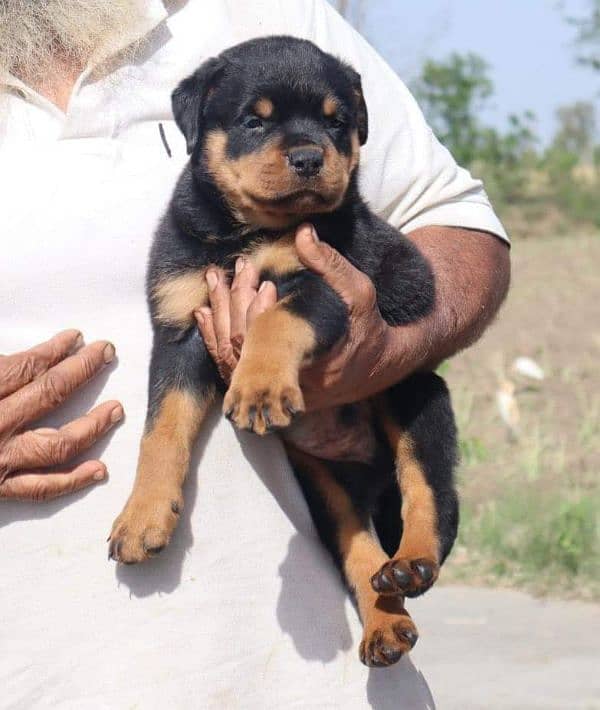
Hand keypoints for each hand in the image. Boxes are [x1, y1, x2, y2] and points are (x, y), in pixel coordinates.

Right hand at [0, 330, 122, 500]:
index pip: (25, 367)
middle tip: (107, 352)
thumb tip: (11, 358)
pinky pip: (39, 490)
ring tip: (116, 410)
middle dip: (82, 370)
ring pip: (56, 443)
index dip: (54, 350)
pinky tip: (99, 471)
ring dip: (92, 425)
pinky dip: (72, 481)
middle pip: (49, 393)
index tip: (75, 337)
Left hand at [195, 225, 405, 410]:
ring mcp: (276, 392)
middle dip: (228, 305)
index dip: (252, 307)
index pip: (269, 339)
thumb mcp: (357, 292)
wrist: (375, 364)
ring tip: (213, 285)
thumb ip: (330, 265)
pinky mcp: (268, 390)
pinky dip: (215, 341)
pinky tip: (205, 316)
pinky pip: (233, 371)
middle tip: (221, 273)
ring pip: (233, 361)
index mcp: (313, 360)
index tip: (249, 272)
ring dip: (216, 321)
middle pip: (244, 348)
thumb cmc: (366, 326)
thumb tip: (304, 233)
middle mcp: (290, 383)